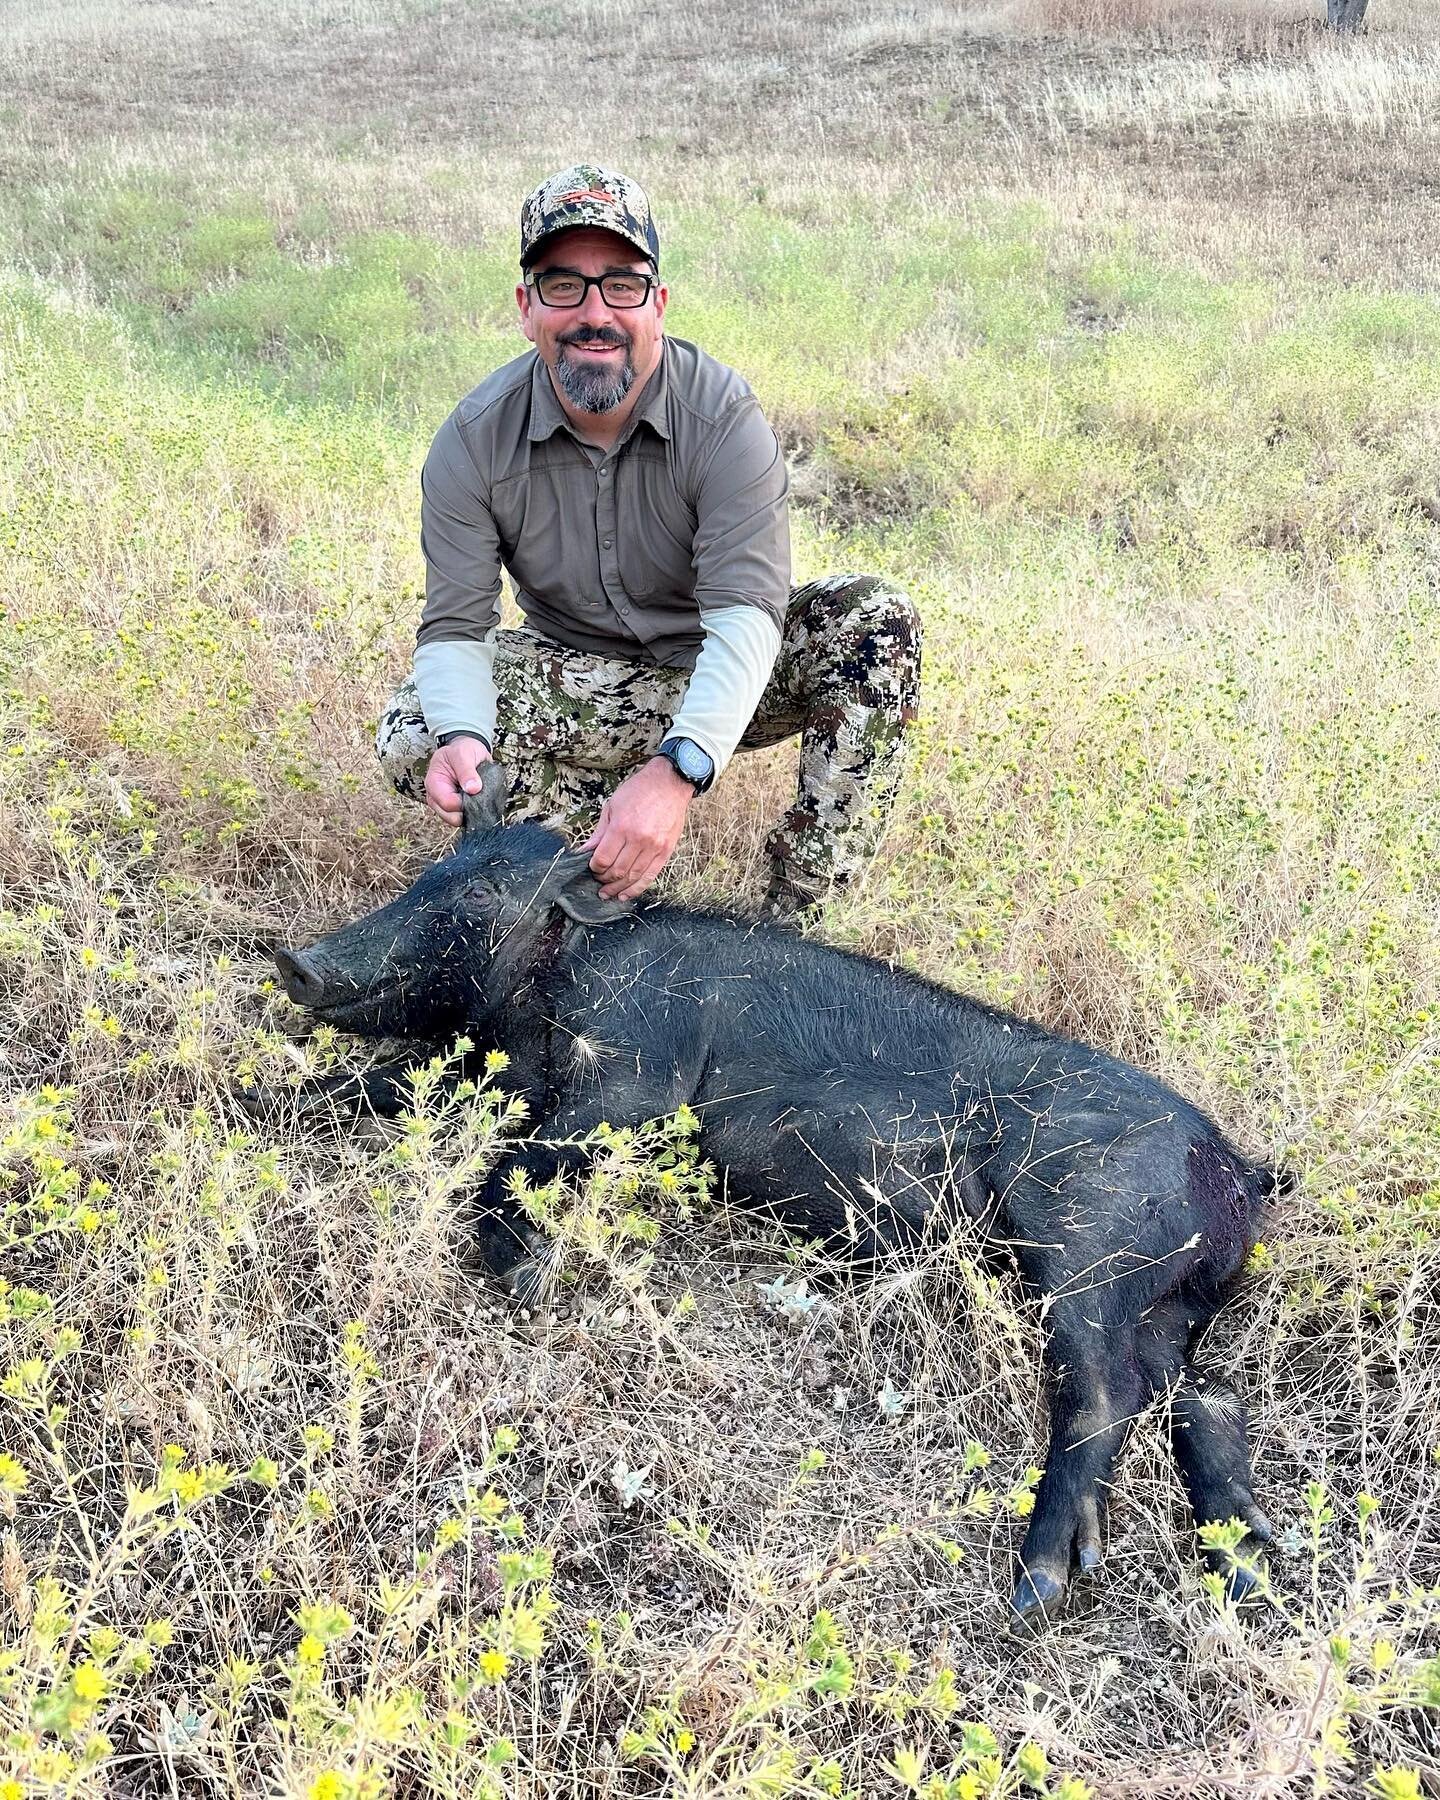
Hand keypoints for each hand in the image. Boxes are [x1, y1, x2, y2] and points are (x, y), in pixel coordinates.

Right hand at [425, 735, 492, 827]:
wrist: (467, 751)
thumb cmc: (462, 750)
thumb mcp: (463, 754)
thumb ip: (466, 771)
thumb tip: (473, 789)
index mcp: (433, 783)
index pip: (448, 804)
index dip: (464, 801)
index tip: (475, 790)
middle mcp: (436, 798)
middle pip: (452, 817)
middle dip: (468, 809)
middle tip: (477, 793)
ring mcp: (445, 806)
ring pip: (459, 820)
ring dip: (472, 811)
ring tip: (477, 794)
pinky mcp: (455, 810)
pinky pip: (466, 818)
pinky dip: (474, 812)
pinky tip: (477, 800)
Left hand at [582, 757, 692, 899]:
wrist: (669, 783)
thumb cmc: (639, 791)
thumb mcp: (612, 807)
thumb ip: (599, 833)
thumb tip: (585, 851)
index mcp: (622, 827)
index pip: (603, 859)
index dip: (594, 868)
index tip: (591, 867)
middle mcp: (639, 840)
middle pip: (617, 871)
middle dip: (604, 879)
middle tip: (598, 880)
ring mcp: (654, 847)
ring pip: (632, 877)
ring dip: (617, 888)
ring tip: (608, 893)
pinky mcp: (666, 852)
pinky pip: (650, 877)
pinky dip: (636, 889)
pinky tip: (625, 894)